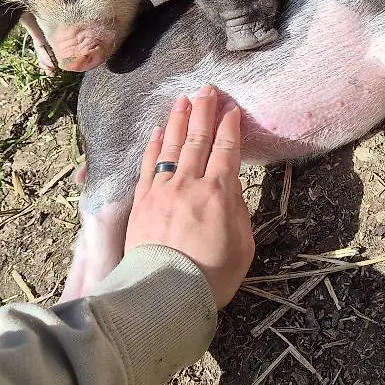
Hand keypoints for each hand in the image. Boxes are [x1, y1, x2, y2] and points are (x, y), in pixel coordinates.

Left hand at [125, 85, 254, 307]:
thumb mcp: (243, 246)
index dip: (230, 127)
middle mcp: (190, 184)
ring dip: (180, 120)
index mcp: (219, 193)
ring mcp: (163, 190)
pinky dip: (155, 145)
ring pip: (173, 146)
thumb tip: (230, 187)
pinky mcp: (142, 201)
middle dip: (204, 111)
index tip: (231, 108)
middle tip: (207, 90)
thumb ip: (238, 212)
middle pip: (199, 139)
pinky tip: (159, 131)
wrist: (164, 294)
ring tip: (184, 99)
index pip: (226, 150)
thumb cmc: (211, 276)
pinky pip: (149, 165)